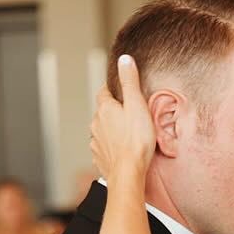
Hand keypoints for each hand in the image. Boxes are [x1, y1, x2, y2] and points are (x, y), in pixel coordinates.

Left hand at [89, 54, 155, 179]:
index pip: (104, 92)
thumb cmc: (136, 142)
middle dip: (114, 111)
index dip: (112, 89)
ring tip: (127, 134)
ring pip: (102, 130)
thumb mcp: (137, 105)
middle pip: (103, 112)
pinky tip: (122, 150)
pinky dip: (111, 146)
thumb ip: (130, 81)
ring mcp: (96, 142)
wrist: (128, 174)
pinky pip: (104, 148)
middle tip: (129, 113)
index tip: (121, 89)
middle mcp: (96, 124)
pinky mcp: (99, 158)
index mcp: (105, 109)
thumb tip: (124, 59)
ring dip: (111, 130)